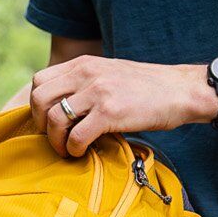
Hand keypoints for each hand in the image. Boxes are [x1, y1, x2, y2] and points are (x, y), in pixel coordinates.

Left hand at [29, 57, 217, 155]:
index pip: (39, 81)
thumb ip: (84, 84)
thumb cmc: (146, 89)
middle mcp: (86, 73)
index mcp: (83, 64)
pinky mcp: (110, 112)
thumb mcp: (109, 74)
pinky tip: (82, 152)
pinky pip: (76, 136)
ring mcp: (97, 91)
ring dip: (56, 141)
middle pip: (39, 99)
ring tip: (67, 149)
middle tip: (55, 138)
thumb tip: (60, 107)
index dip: (37, 106)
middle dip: (40, 125)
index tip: (49, 122)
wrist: (180, 91)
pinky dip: (74, 149)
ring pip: (53, 119)